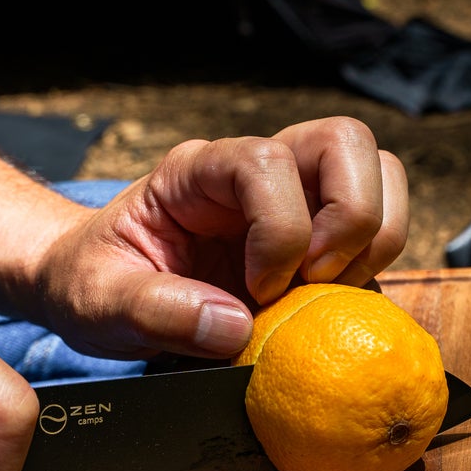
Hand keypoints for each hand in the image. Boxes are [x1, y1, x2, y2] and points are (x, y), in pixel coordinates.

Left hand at [34, 117, 408, 358]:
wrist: (90, 288)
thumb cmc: (91, 281)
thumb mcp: (97, 301)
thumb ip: (154, 312)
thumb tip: (233, 328)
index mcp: (198, 171)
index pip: (266, 160)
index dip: (280, 226)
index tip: (257, 288)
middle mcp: (256, 171)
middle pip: (346, 142)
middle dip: (350, 218)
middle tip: (314, 282)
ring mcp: (295, 198)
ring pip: (380, 173)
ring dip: (373, 239)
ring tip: (326, 295)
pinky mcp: (319, 236)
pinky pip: (378, 230)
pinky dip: (373, 271)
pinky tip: (327, 310)